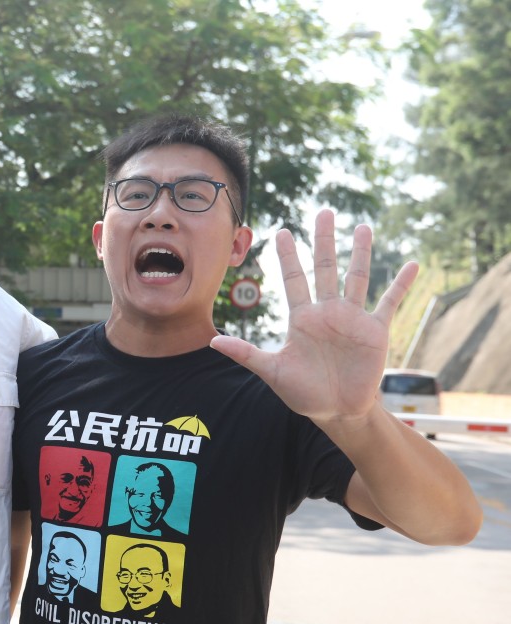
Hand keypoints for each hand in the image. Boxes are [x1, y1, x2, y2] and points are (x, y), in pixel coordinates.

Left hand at [210, 209, 417, 424]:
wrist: (336, 411)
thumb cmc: (303, 393)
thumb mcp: (272, 371)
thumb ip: (245, 353)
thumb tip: (212, 342)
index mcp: (302, 318)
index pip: (293, 279)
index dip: (287, 256)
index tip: (281, 231)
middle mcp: (327, 311)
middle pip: (325, 268)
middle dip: (324, 240)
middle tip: (324, 211)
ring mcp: (352, 318)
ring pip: (356, 277)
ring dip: (361, 253)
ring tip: (363, 227)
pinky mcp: (375, 331)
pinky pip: (389, 302)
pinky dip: (400, 285)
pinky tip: (412, 265)